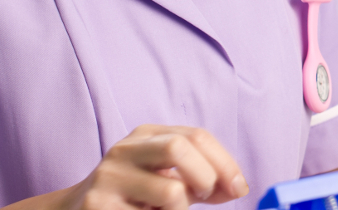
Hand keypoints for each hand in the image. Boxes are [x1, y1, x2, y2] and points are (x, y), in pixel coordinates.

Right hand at [15, 125, 248, 209]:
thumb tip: (238, 187)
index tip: (239, 188)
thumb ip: (202, 180)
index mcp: (145, 135)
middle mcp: (124, 150)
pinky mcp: (98, 207)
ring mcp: (109, 179)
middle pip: (179, 148)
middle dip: (205, 176)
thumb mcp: (167, 178)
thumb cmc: (134, 196)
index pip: (197, 135)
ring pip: (170, 191)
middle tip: (204, 197)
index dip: (225, 162)